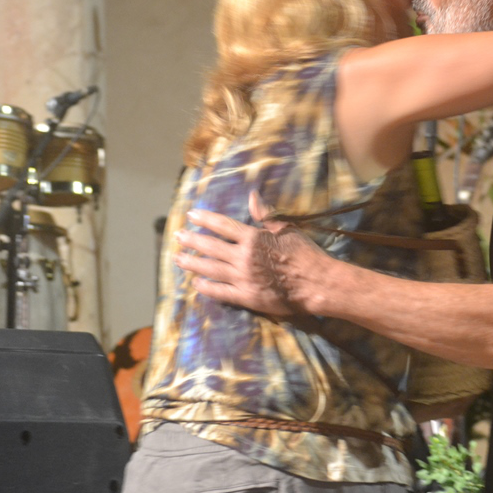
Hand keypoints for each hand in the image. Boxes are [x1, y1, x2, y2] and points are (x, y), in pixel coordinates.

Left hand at [174, 192, 325, 318]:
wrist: (315, 282)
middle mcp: (243, 257)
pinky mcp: (246, 296)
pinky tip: (196, 283)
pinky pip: (220, 292)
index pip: (223, 226)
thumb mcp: (286, 228)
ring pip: (210, 269)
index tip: (191, 215)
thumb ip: (265, 214)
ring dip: (192, 263)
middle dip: (192, 240)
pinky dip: (206, 287)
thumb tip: (252, 195)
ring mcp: (242, 278)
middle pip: (210, 247)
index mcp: (253, 237)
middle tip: (177, 236)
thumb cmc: (304, 253)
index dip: (205, 219)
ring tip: (178, 258)